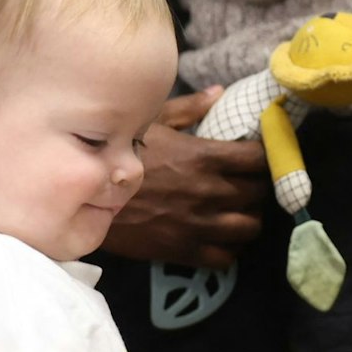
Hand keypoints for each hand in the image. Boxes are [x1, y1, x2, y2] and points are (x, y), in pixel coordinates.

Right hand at [103, 87, 269, 267]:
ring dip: (248, 219)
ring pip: (249, 228)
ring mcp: (198, 224)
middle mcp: (208, 191)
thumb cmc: (120, 153)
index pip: (258, 159)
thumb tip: (220, 93)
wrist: (86, 195)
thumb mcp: (152, 121)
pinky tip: (222, 238)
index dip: (265, 156)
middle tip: (250, 184)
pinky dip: (230, 249)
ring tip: (239, 212)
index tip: (260, 156)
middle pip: (258, 194)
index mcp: (204, 157)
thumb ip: (190, 108)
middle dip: (259, 188)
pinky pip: (225, 258)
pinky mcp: (183, 250)